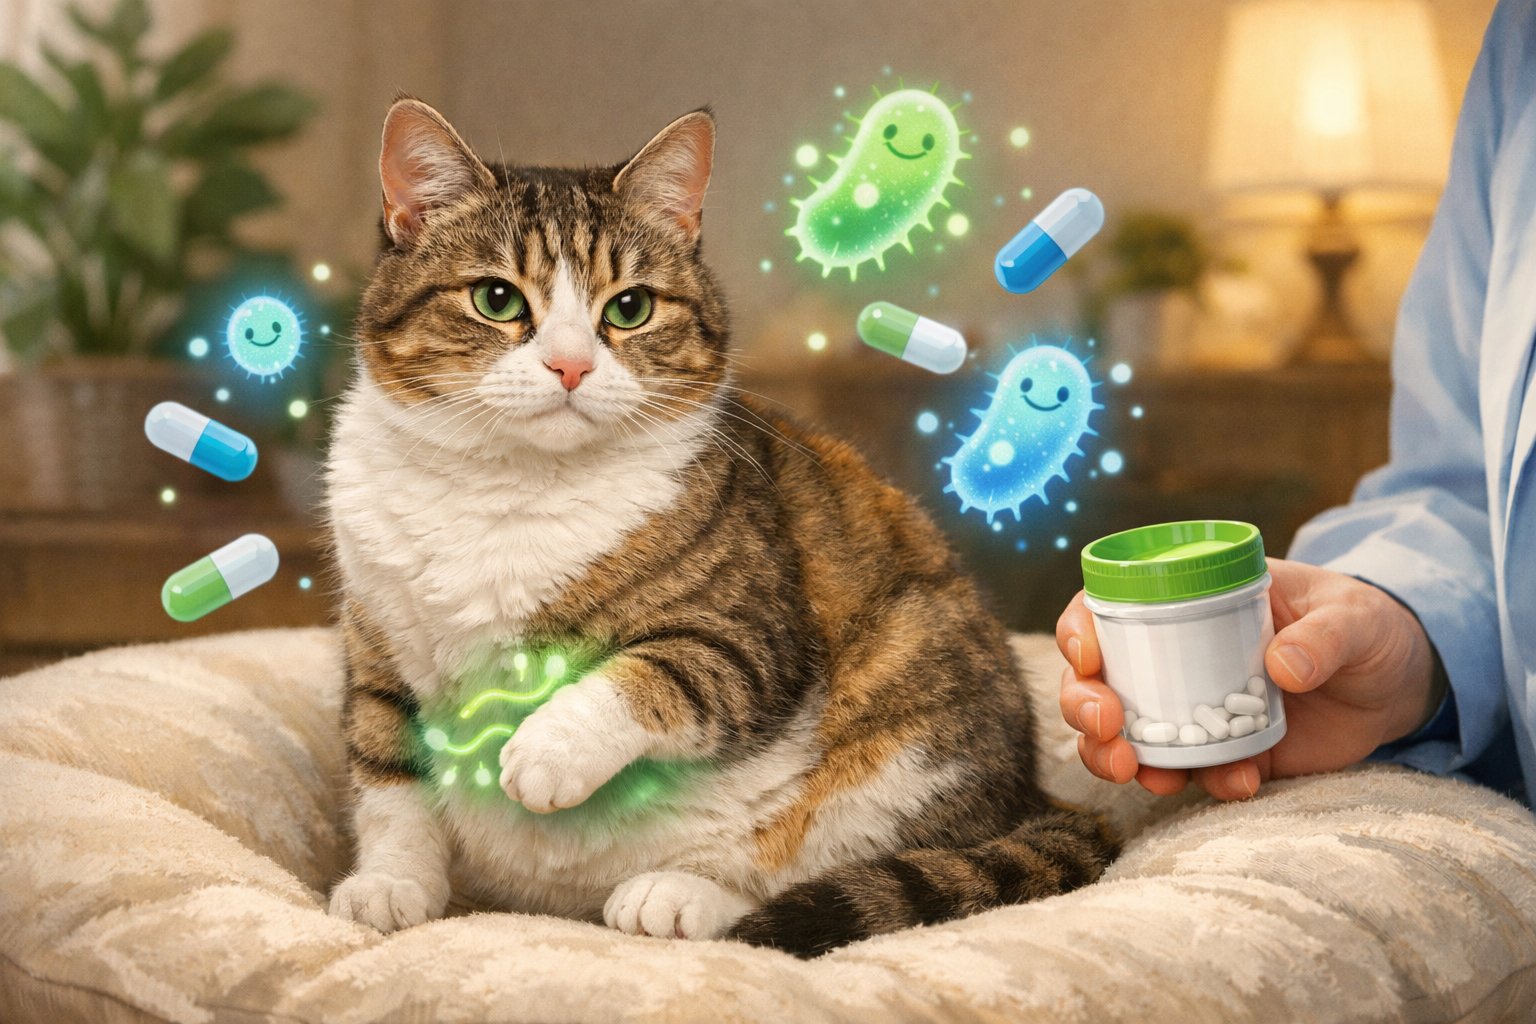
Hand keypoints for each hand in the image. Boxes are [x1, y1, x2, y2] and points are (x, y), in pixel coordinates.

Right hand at [1056, 558, 1442, 800]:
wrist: (1399, 683)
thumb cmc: (1367, 624)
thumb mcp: (1353, 616)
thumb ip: (1324, 635)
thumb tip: (1282, 667)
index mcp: (1186, 602)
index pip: (1107, 608)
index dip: (1078, 630)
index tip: (1087, 656)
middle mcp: (1173, 657)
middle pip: (1096, 680)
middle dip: (1084, 707)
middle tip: (1108, 728)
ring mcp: (1192, 709)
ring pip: (1123, 735)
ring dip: (1115, 757)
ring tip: (1144, 772)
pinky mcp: (1223, 753)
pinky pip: (1190, 774)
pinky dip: (1202, 785)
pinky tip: (1239, 783)